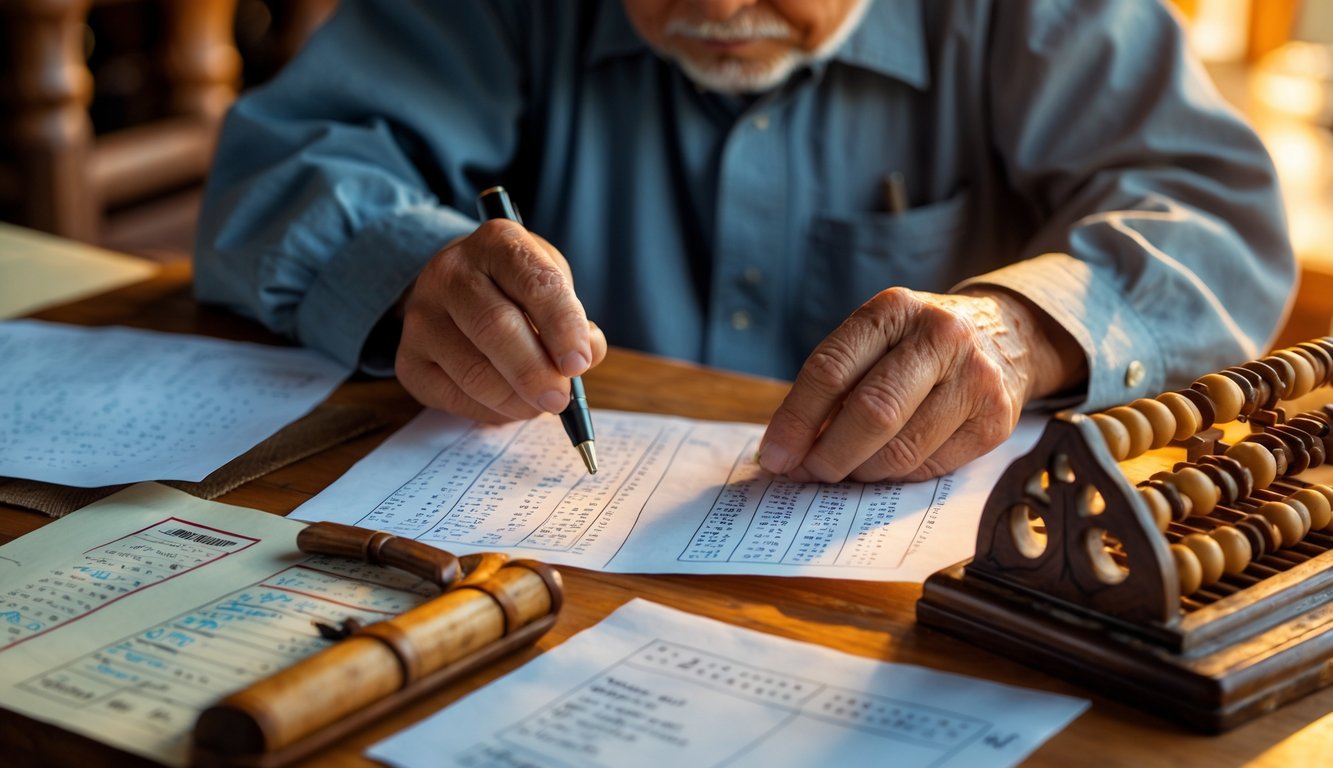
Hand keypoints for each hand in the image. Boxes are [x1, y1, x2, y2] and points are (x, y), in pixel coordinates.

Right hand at [395, 220, 606, 421]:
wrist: (460, 290)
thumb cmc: (517, 289)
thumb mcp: (553, 285)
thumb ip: (574, 322)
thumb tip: (579, 365)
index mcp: (498, 242)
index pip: (534, 283)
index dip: (561, 326)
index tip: (578, 362)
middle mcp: (450, 272)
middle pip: (495, 328)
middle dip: (535, 372)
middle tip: (560, 398)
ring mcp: (422, 316)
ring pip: (475, 373)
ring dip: (518, 400)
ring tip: (541, 402)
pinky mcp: (409, 360)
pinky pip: (455, 398)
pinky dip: (493, 411)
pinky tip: (510, 402)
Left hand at [757, 287, 1084, 482]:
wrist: (1006, 336)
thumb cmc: (917, 346)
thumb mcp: (876, 340)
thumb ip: (834, 386)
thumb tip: (788, 450)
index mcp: (894, 310)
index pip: (831, 369)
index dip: (796, 419)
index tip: (775, 455)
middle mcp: (940, 336)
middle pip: (872, 412)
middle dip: (829, 455)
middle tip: (808, 473)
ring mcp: (974, 378)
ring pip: (902, 449)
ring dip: (862, 472)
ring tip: (847, 470)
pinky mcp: (995, 419)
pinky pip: (931, 467)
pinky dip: (899, 476)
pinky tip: (888, 465)